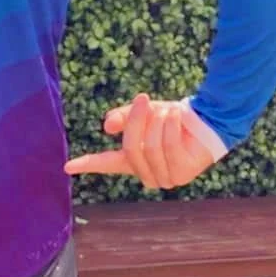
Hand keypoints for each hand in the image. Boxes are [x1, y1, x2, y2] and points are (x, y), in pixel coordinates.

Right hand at [64, 94, 219, 191]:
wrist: (208, 122)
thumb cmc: (173, 120)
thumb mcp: (146, 113)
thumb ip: (125, 117)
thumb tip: (107, 127)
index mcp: (135, 161)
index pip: (107, 164)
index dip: (88, 164)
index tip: (67, 166)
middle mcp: (147, 174)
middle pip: (130, 148)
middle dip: (136, 121)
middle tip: (143, 99)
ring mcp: (165, 177)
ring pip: (149, 147)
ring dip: (157, 123)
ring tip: (168, 111)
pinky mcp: (181, 174)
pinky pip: (168, 146)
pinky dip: (171, 126)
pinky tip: (178, 117)